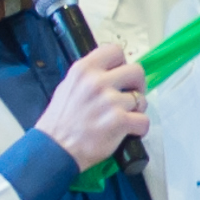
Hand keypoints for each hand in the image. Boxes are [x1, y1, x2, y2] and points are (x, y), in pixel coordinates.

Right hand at [38, 41, 148, 169]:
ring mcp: (110, 101)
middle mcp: (97, 82)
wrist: (55, 148)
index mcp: (83, 69)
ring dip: (137, 110)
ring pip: (142, 99)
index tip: (120, 77)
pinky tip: (128, 131)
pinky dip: (140, 128)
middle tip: (130, 97)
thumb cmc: (60, 120)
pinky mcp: (119, 121)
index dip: (123, 64)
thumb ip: (90, 77)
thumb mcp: (68, 87)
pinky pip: (144, 121)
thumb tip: (112, 73)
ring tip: (122, 119)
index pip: (115, 51)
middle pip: (136, 71)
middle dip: (138, 85)